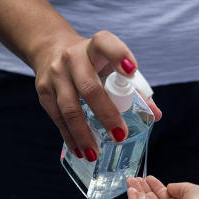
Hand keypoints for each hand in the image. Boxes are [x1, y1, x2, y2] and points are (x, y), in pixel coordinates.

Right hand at [33, 31, 161, 161]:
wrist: (51, 49)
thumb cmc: (92, 62)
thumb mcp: (110, 65)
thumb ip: (133, 87)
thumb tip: (154, 115)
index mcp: (95, 46)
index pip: (105, 44)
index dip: (118, 55)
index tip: (131, 71)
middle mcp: (73, 57)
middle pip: (89, 87)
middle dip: (106, 113)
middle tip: (120, 135)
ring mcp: (56, 74)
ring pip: (69, 107)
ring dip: (83, 134)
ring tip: (94, 154)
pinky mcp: (44, 90)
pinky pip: (57, 117)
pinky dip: (69, 136)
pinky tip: (80, 149)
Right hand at [125, 176, 198, 198]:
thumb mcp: (193, 190)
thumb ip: (179, 188)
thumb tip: (169, 186)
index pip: (165, 196)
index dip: (156, 186)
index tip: (148, 178)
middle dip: (144, 188)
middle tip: (135, 179)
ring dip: (138, 192)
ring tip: (131, 181)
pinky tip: (131, 190)